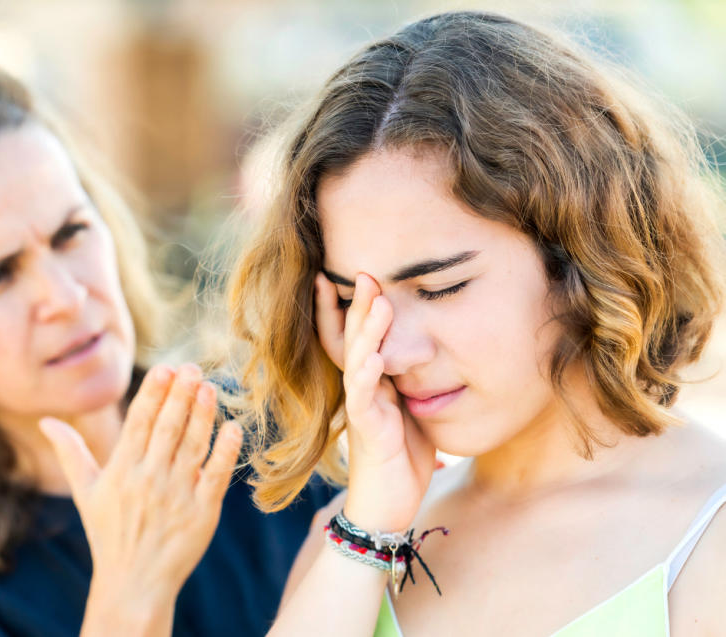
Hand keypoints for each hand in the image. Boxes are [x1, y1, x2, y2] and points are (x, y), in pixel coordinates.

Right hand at [40, 364, 241, 618]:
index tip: (165, 368)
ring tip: (209, 387)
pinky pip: (215, 476)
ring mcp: (177, 496)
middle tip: (191, 367)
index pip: (139, 422)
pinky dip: (225, 452)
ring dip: (202, 415)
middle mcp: (149, 479)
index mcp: (122, 470)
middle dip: (179, 394)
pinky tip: (233, 428)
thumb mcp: (85, 493)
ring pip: (192, 446)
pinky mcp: (202, 513)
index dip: (153, 393)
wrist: (133, 584)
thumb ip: (70, 453)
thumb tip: (45, 422)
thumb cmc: (109, 534)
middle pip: (168, 428)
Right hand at [314, 272, 434, 532]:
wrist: (387, 507)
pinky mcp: (367, 430)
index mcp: (370, 383)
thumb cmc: (401, 459)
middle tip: (365, 272)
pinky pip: (364, 398)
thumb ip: (415, 382)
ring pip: (357, 361)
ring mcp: (361, 408)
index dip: (350, 308)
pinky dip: (367, 375)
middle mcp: (360, 390)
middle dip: (358, 305)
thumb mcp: (413, 410)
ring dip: (367, 330)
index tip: (352, 274)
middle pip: (352, 339)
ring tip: (378, 300)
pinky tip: (375, 357)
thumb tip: (439, 355)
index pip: (354, 337)